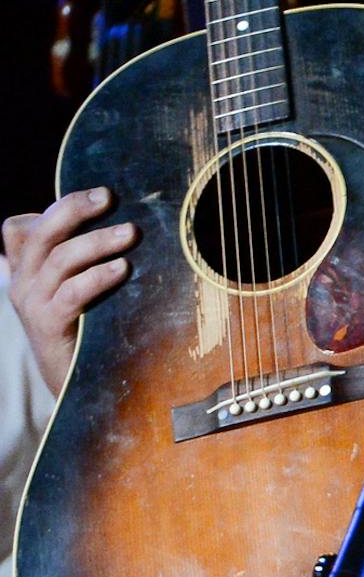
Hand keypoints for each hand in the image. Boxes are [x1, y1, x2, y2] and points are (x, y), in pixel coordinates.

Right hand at [2, 187, 137, 395]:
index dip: (54, 208)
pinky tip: (122, 268)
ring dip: (97, 241)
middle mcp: (22, 282)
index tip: (97, 194)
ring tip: (131, 233)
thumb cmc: (85, 329)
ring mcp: (32, 304)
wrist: (74, 382)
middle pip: (41, 233)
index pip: (19, 227)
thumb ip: (82, 262)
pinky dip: (97, 277)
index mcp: (24, 270)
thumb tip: (124, 226)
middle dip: (74, 209)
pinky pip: (71, 292)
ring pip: (59, 258)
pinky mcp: (48, 325)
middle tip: (108, 197)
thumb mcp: (76, 289)